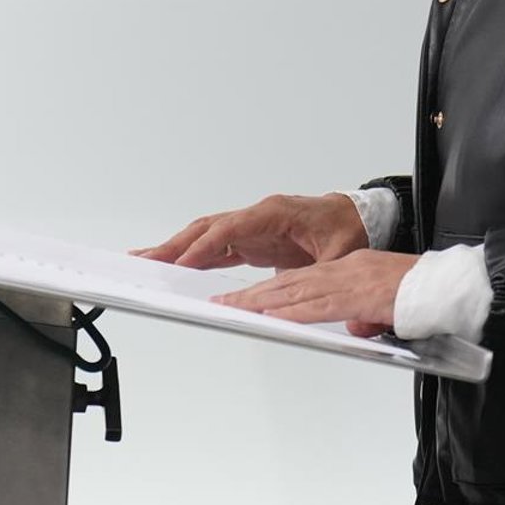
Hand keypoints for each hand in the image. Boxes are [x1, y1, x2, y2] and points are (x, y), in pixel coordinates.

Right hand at [131, 192, 369, 270]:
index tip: (183, 261)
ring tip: (146, 261)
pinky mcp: (252, 242)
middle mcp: (258, 217)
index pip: (231, 228)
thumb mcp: (339, 252)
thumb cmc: (349, 228)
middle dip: (176, 244)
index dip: (205, 245)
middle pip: (208, 228)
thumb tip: (309, 291)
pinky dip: (194, 257)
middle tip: (145, 259)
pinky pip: (217, 248)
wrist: (358, 217)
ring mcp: (252, 229)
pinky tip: (175, 266)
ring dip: (177, 249)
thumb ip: (319, 271)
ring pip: (206, 236)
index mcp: (276, 213)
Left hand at [211, 249, 419, 337]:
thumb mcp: (384, 305)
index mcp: (348, 269)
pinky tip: (269, 317)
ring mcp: (348, 281)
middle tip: (223, 302)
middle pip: (288, 282)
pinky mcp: (356, 297)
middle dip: (253, 294)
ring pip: (294, 290)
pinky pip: (316, 305)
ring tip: (233, 308)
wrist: (446, 286)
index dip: (269, 288)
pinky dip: (289, 311)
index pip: (299, 278)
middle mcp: (343, 270)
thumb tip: (354, 330)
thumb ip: (365, 316)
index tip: (245, 297)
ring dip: (260, 301)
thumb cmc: (421, 294)